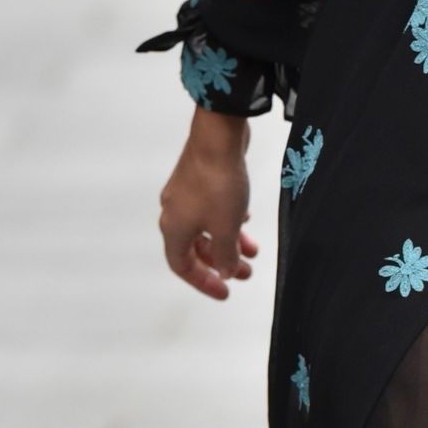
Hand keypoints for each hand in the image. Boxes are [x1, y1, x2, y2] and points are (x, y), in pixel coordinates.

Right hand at [158, 110, 258, 299]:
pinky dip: (227, 219)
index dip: (203, 282)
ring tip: (253, 250)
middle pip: (195, 248)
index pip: (182, 266)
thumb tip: (225, 271)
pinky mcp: (198, 177)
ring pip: (206, 227)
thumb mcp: (226, 228)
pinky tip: (245, 219)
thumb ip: (225, 255)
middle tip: (245, 273)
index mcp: (173, 229)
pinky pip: (211, 208)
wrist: (218, 135)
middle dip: (221, 262)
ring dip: (229, 240)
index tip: (225, 292)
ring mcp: (184, 192)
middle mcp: (174, 212)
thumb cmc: (218, 182)